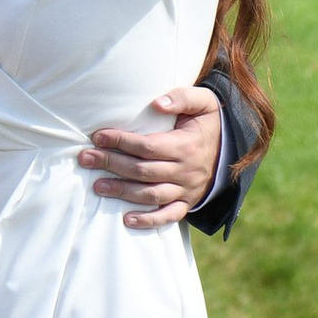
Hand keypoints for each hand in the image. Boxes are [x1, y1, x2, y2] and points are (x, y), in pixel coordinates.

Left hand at [80, 84, 223, 228]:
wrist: (231, 149)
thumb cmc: (208, 122)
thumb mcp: (204, 102)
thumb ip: (182, 97)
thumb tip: (157, 103)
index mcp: (186, 146)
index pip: (147, 146)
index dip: (121, 142)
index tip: (98, 136)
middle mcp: (185, 171)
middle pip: (142, 171)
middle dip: (111, 164)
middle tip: (85, 159)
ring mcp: (186, 190)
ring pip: (151, 195)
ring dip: (122, 192)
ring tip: (97, 186)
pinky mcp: (187, 203)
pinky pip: (168, 216)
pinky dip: (149, 220)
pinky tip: (126, 220)